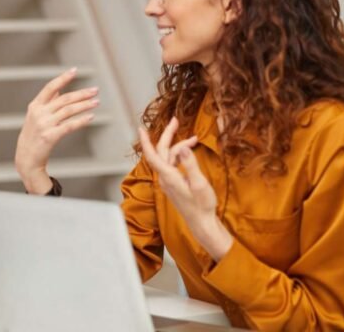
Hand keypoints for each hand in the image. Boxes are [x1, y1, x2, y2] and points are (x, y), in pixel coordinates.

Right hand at [15, 68, 98, 192]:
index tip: (75, 71)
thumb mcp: (35, 117)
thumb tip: (58, 91)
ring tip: (97, 102)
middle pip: (64, 99)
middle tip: (95, 90)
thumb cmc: (33, 136)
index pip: (50, 87)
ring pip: (69, 110)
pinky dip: (81, 120)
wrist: (26, 158)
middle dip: (81, 93)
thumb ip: (47, 103)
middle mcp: (39, 113)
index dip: (63, 78)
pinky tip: (91, 117)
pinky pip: (70, 125)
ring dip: (84, 105)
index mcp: (35, 106)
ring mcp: (44, 125)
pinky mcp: (51, 136)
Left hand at [138, 117, 232, 259]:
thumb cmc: (202, 205)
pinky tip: (190, 152)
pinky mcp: (173, 183)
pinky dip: (181, 155)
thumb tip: (184, 148)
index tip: (141, 128)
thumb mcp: (200, 184)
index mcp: (169, 176)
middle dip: (168, 135)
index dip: (146, 141)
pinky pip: (173, 164)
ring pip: (170, 157)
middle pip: (162, 151)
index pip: (153, 155)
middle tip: (175, 120)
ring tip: (195, 139)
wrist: (202, 222)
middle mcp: (165, 177)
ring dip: (180, 146)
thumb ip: (191, 165)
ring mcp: (168, 181)